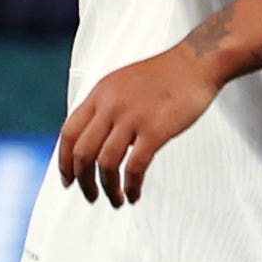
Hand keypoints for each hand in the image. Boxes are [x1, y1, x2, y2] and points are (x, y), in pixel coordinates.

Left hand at [56, 48, 221, 204]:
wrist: (197, 62)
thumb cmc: (166, 75)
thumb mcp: (123, 83)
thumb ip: (106, 107)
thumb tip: (98, 138)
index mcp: (100, 93)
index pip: (69, 133)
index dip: (64, 161)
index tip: (68, 179)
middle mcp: (111, 105)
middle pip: (82, 152)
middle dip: (83, 181)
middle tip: (90, 195)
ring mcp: (132, 117)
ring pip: (105, 163)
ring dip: (107, 188)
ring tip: (115, 199)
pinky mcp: (155, 129)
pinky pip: (134, 166)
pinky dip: (131, 185)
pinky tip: (134, 192)